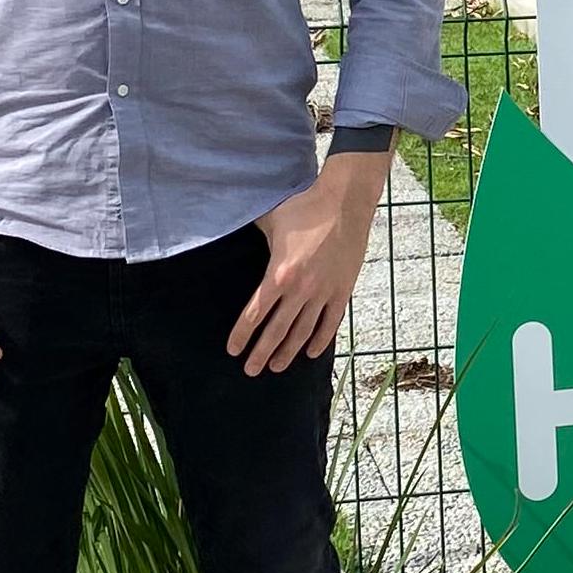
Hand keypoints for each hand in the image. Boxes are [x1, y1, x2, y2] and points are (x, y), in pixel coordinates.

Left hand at [229, 152, 386, 376]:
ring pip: (303, 331)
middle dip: (262, 353)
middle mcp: (301, 290)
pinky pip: (330, 322)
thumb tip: (227, 226)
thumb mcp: (270, 220)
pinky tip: (310, 352)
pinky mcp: (343, 290)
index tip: (233, 350)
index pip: (255, 313)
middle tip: (251, 370)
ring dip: (288, 352)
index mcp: (279, 274)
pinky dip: (320, 339)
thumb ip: (252, 234)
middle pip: (277, 331)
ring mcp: (324, 292)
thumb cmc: (305, 207)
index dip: (242, 334)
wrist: (345, 201)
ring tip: (276, 366)